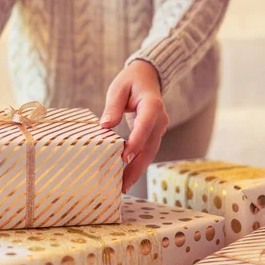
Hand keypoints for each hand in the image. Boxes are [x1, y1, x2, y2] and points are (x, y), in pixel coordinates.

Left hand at [100, 60, 168, 192]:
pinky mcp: (154, 135)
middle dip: (136, 167)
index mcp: (152, 104)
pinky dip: (137, 164)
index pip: (145, 125)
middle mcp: (160, 119)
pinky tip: (126, 177)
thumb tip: (104, 126)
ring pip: (150, 153)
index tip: (124, 158)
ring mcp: (159, 128)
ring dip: (137, 171)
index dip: (136, 142)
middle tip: (122, 185)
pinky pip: (147, 151)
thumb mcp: (118, 88)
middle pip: (150, 147)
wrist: (148, 77)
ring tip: (122, 187)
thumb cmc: (130, 81)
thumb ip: (112, 106)